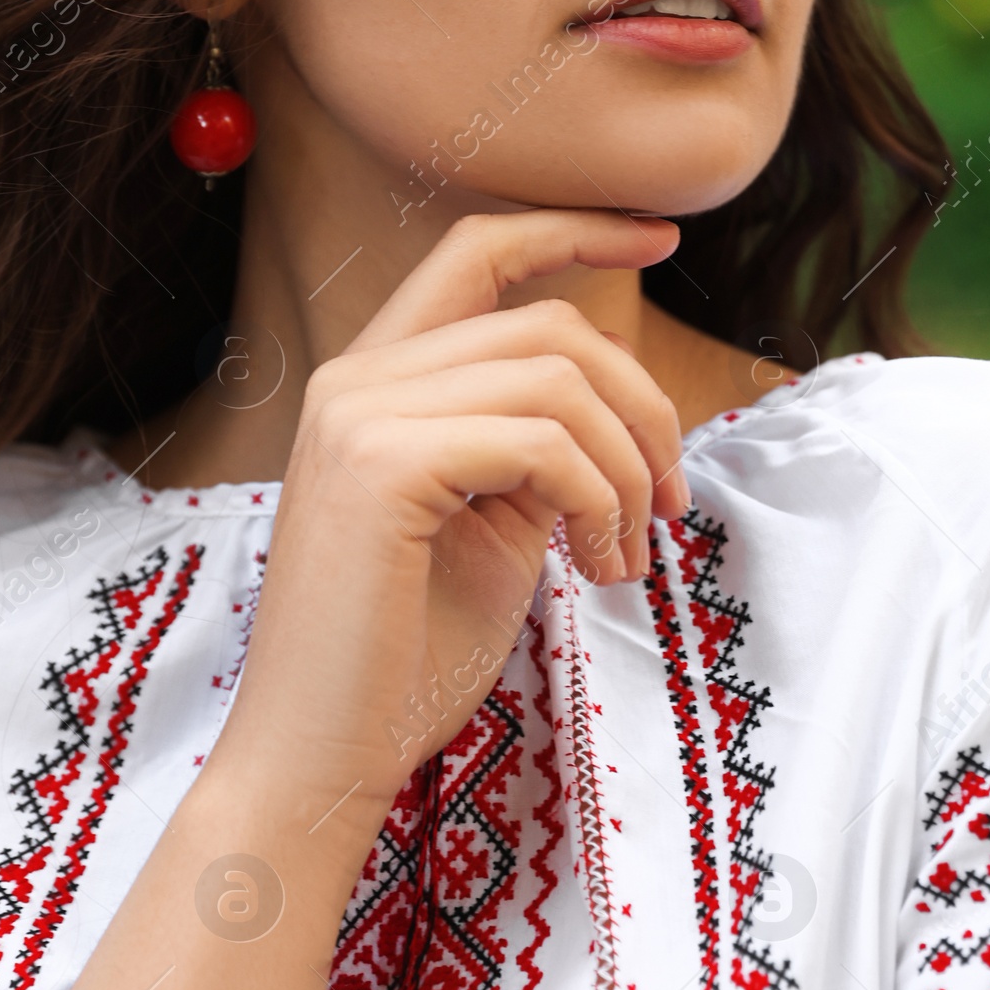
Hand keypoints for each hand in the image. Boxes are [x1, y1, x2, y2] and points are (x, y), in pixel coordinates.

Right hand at [215, 210, 687, 831]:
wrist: (322, 758)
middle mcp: (356, 377)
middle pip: (548, 324)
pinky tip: (595, 570)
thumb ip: (539, 445)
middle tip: (667, 502)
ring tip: (624, 556)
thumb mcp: (494, 523)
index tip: (660, 236)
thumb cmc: (406, 657)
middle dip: (640, 405)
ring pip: (558, 379)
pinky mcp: (382, 466)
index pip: (476, 250)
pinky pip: (544, 442)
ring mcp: (360, 414)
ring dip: (624, 469)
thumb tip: (617, 395)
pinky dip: (597, 501)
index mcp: (373, 380)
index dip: (573, 230)